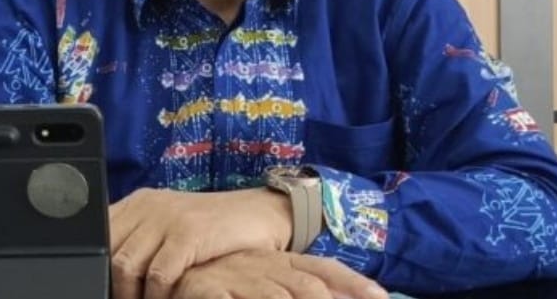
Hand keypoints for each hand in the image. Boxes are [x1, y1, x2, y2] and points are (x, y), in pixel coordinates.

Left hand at [110, 187, 292, 298]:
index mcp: (139, 203)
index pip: (99, 235)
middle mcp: (149, 206)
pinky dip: (157, 296)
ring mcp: (169, 218)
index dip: (97, 268)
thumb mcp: (171, 228)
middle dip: (113, 288)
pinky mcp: (190, 233)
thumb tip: (111, 276)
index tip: (103, 289)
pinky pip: (159, 274)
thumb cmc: (214, 230)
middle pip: (109, 254)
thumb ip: (143, 243)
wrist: (262, 215)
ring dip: (133, 296)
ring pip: (128, 266)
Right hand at [172, 250, 388, 298]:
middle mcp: (262, 266)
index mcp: (279, 261)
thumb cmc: (227, 278)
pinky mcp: (205, 289)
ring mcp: (235, 277)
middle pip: (305, 287)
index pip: (323, 269)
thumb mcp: (266, 279)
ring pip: (273, 295)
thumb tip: (342, 295)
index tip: (381, 298)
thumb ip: (298, 287)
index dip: (352, 283)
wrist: (174, 266)